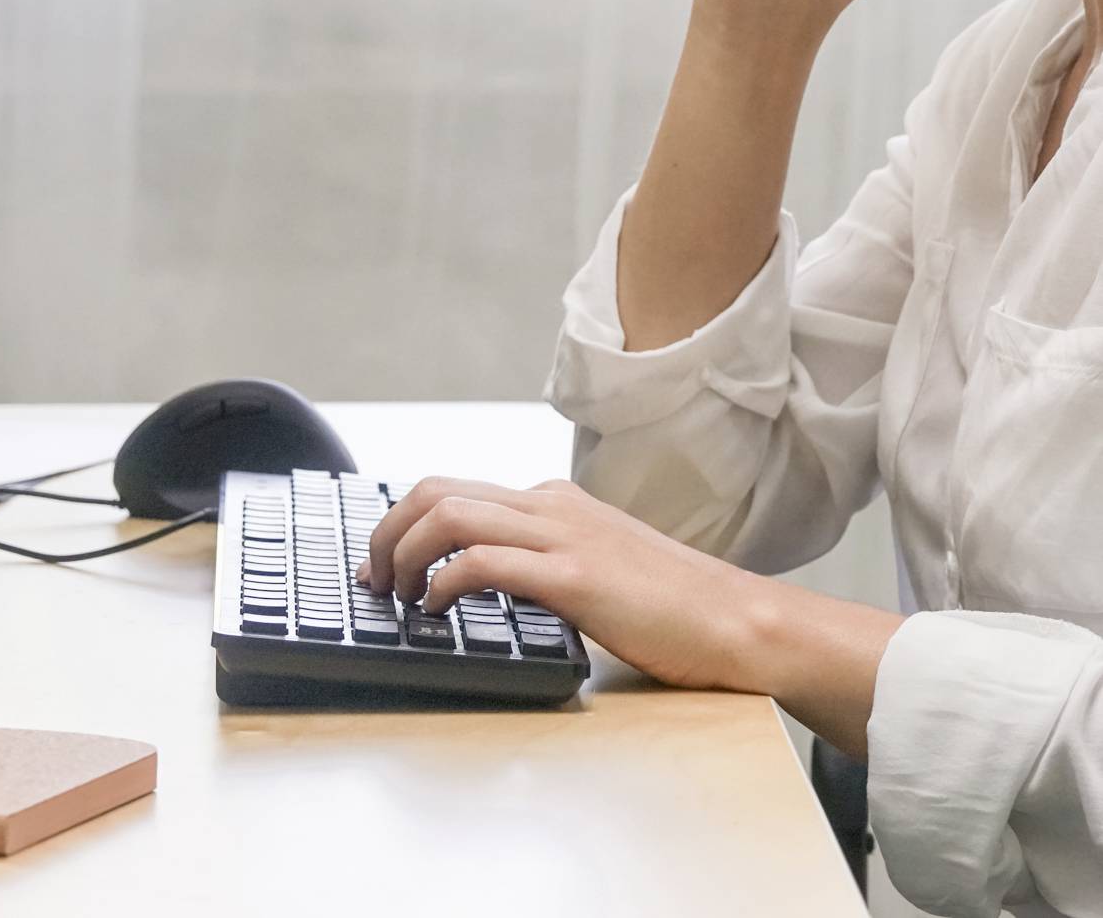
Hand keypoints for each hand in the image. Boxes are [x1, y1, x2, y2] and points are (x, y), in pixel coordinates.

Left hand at [356, 475, 763, 692]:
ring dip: (403, 553)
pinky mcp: (574, 576)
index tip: (383, 559)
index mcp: (553, 501)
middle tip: (372, 576)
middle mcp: (550, 505)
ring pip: (449, 514)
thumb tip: (483, 578)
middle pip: (436, 489)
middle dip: (387, 530)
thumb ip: (544, 560)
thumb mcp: (596, 564)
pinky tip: (436, 609)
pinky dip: (443, 582)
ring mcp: (562, 536)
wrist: (737, 622)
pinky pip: (483, 562)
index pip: (454, 488)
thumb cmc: (672, 605)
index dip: (403, 521)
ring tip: (394, 593)